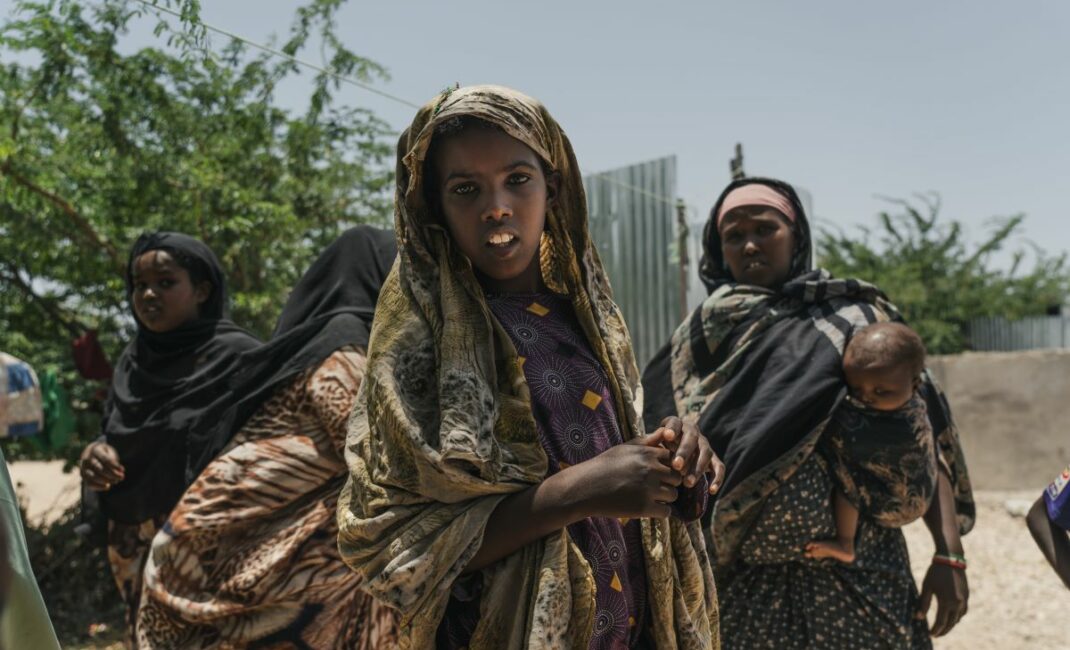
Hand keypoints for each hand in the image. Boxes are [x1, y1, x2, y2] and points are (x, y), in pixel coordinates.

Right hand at [80, 441, 124, 491]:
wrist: (91, 453)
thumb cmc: (104, 453)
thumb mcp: (110, 453)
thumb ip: (114, 462)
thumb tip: (120, 473)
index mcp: (95, 450)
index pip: (105, 459)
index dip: (115, 466)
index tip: (123, 470)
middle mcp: (87, 459)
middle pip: (100, 469)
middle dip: (112, 474)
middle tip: (121, 477)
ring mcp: (83, 468)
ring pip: (93, 477)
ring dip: (106, 481)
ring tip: (116, 481)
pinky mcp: (82, 475)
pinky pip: (88, 483)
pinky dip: (98, 487)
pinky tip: (107, 487)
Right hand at [566, 429, 683, 518]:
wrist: (585, 487)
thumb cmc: (604, 466)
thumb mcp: (625, 448)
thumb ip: (647, 441)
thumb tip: (665, 432)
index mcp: (647, 454)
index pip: (674, 459)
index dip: (668, 466)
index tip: (658, 472)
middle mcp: (651, 470)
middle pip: (677, 477)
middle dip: (669, 482)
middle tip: (655, 487)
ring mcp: (648, 489)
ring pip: (674, 494)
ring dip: (665, 497)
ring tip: (650, 497)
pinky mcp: (643, 507)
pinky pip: (666, 511)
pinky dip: (660, 511)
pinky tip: (648, 508)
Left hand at [654, 416, 724, 493]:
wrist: (672, 452)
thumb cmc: (658, 447)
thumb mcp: (652, 443)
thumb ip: (651, 441)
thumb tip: (651, 441)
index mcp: (677, 424)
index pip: (675, 423)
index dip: (672, 429)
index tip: (667, 436)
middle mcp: (693, 432)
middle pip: (692, 438)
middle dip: (685, 452)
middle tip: (676, 466)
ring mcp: (705, 445)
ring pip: (705, 454)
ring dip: (698, 468)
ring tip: (687, 483)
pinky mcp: (713, 459)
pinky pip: (719, 467)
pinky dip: (717, 479)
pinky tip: (712, 491)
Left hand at [915, 561, 967, 636]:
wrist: (951, 560)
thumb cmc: (935, 572)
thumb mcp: (926, 587)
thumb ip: (923, 603)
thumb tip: (918, 617)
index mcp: (946, 601)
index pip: (941, 622)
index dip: (936, 630)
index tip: (930, 634)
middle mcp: (957, 603)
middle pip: (951, 623)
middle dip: (943, 630)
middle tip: (936, 635)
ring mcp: (964, 600)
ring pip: (958, 618)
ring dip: (951, 625)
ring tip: (943, 628)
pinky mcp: (967, 596)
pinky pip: (963, 611)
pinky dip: (957, 617)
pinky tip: (952, 618)